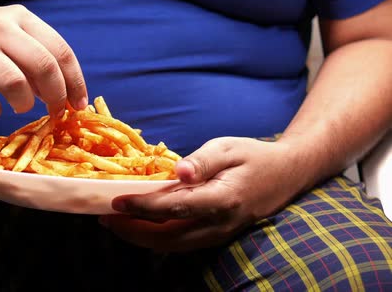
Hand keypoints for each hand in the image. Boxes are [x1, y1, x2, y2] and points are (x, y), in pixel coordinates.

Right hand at [0, 4, 87, 119]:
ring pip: (14, 82)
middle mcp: (0, 29)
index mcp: (22, 19)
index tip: (78, 105)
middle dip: (56, 96)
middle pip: (43, 65)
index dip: (75, 83)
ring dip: (24, 103)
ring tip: (19, 107)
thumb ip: (37, 62)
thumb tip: (64, 97)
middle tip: (55, 113)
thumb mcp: (12, 38)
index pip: (61, 51)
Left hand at [99, 137, 312, 251]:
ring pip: (172, 245)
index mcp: (222, 199)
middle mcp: (219, 224)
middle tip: (106, 218)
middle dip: (133, 231)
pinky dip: (156, 238)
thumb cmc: (254, 156)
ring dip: (141, 238)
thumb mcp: (228, 147)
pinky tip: (140, 227)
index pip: (174, 208)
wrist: (286, 174)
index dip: (142, 208)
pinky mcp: (215, 236)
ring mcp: (218, 234)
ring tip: (116, 224)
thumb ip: (202, 161)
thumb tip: (178, 172)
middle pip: (168, 237)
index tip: (116, 202)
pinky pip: (181, 243)